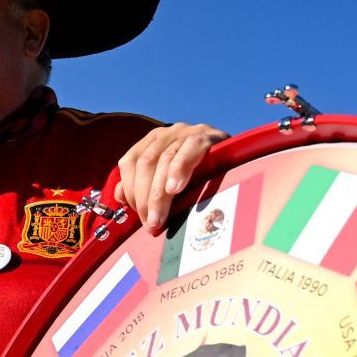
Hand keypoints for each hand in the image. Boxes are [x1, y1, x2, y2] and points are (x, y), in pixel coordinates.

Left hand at [115, 122, 230, 233]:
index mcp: (153, 141)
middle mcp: (168, 132)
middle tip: (150, 224)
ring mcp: (187, 132)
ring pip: (164, 161)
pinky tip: (175, 189)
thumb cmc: (200, 172)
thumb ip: (142, 184)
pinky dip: (179, 170)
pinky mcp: (207, 136)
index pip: (130, 161)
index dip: (129, 189)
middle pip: (145, 163)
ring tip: (159, 219)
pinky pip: (189, 151)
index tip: (137, 216)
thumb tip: (118, 197)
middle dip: (143, 197)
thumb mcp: (168, 179)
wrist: (238, 157)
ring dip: (158, 195)